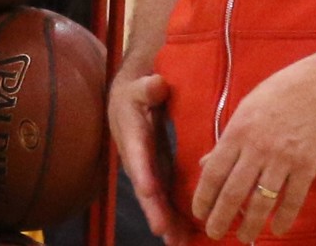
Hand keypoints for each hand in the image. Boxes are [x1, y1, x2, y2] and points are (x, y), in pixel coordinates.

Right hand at [109, 69, 188, 245]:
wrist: (128, 101)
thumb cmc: (137, 92)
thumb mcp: (141, 85)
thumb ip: (148, 86)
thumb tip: (156, 85)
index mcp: (132, 136)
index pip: (137, 156)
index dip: (143, 174)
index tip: (150, 191)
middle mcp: (136, 159)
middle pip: (145, 187)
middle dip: (155, 210)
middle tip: (165, 230)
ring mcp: (146, 170)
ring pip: (155, 200)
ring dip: (166, 221)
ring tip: (179, 242)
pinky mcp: (157, 175)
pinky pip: (165, 199)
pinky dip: (174, 217)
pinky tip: (186, 236)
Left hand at [192, 51, 315, 242]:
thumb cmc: (280, 92)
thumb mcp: (245, 108)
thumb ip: (227, 139)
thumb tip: (205, 164)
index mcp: (238, 132)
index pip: (213, 172)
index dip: (203, 197)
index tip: (199, 212)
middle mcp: (257, 149)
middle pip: (233, 193)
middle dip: (220, 218)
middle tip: (214, 234)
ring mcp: (283, 159)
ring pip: (261, 202)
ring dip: (250, 225)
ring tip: (244, 238)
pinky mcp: (307, 167)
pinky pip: (293, 200)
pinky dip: (284, 218)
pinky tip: (277, 230)